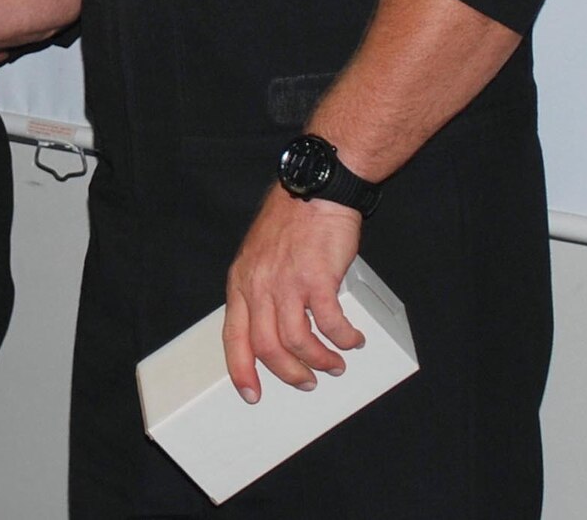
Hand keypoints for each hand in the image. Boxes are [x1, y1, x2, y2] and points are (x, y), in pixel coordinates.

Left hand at [221, 187, 365, 400]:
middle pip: (266, 347)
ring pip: (298, 341)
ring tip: (335, 363)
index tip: (251, 393)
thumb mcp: (259, 257)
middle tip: (307, 381)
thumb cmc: (292, 223)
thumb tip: (273, 328)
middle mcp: (259, 285)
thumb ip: (261, 290)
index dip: (241, 369)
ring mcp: (287, 282)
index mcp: (241, 282)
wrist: (315, 193)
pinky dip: (343, 338)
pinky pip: (330, 323)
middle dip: (289, 373)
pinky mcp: (318, 279)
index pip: (233, 336)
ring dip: (320, 359)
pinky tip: (353, 339)